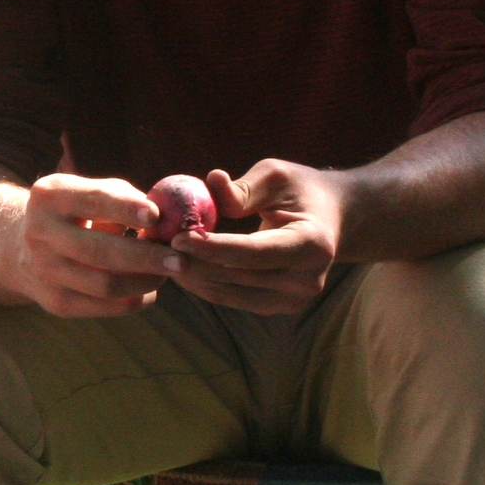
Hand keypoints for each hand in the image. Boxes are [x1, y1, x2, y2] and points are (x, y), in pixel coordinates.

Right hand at [11, 173, 185, 317]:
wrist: (24, 247)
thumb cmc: (78, 212)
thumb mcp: (90, 192)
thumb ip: (126, 198)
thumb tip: (168, 218)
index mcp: (49, 196)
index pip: (92, 200)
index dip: (125, 208)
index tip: (156, 216)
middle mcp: (40, 233)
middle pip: (99, 251)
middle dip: (145, 257)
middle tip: (180, 261)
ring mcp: (45, 271)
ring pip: (105, 285)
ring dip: (145, 281)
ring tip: (167, 272)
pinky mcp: (55, 302)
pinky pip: (105, 307)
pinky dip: (135, 299)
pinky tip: (149, 289)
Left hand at [170, 159, 345, 313]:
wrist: (330, 219)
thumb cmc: (300, 190)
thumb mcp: (276, 176)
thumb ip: (243, 187)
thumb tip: (210, 183)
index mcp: (312, 245)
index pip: (253, 252)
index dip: (213, 247)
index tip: (177, 238)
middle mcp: (306, 281)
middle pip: (236, 276)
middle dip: (192, 262)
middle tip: (155, 246)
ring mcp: (292, 301)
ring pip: (227, 292)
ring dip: (191, 275)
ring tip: (159, 254)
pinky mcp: (276, 307)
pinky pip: (230, 297)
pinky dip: (202, 282)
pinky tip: (179, 265)